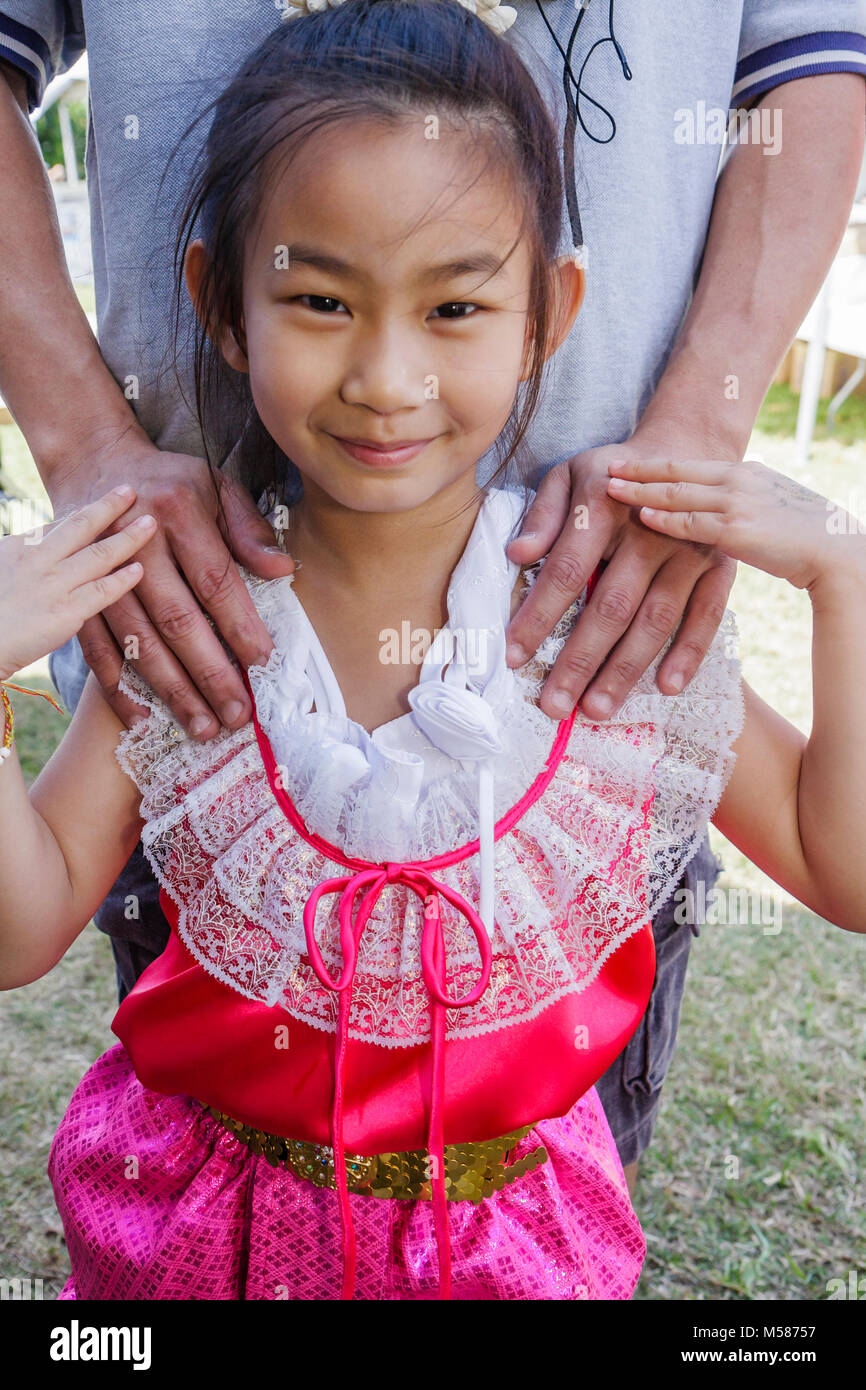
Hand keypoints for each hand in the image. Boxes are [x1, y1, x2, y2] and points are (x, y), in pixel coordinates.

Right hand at [0, 486, 153, 681]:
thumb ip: (18, 560)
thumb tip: (38, 552)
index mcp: (17, 547)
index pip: (57, 526)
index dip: (84, 514)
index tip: (105, 504)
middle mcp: (37, 559)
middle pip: (80, 525)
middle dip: (108, 506)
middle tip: (130, 490)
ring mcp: (54, 584)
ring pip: (99, 554)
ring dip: (127, 537)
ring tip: (150, 523)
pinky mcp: (66, 612)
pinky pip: (102, 591)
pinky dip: (123, 579)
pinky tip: (140, 569)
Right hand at [48, 439, 294, 738]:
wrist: (96, 464)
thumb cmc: (171, 483)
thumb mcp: (217, 486)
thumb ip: (250, 529)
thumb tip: (283, 570)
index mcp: (180, 515)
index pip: (217, 582)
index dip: (240, 627)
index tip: (264, 666)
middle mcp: (139, 546)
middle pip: (178, 620)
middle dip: (210, 673)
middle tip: (236, 714)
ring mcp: (104, 574)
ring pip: (139, 641)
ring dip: (171, 689)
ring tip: (201, 726)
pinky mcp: (81, 595)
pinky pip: (97, 649)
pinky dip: (118, 687)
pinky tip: (142, 718)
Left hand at [505, 439, 736, 719]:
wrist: (686, 452)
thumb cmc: (612, 473)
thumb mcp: (568, 474)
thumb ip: (542, 515)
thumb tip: (516, 554)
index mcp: (604, 506)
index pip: (565, 571)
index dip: (538, 616)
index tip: (514, 656)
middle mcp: (650, 531)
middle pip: (610, 605)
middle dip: (579, 660)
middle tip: (555, 706)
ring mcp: (690, 551)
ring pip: (655, 619)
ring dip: (626, 669)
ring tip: (598, 709)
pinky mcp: (721, 566)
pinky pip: (707, 616)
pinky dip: (689, 653)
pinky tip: (668, 689)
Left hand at [605, 455, 861, 590]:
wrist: (836, 551)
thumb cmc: (801, 538)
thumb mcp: (767, 510)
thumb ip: (736, 508)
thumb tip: (710, 517)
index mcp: (743, 473)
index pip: (687, 465)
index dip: (652, 464)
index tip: (623, 462)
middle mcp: (738, 481)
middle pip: (676, 472)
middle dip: (638, 470)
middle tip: (605, 468)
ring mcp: (738, 503)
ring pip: (678, 494)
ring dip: (640, 492)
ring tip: (610, 490)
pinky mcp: (739, 531)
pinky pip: (693, 523)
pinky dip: (665, 520)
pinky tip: (642, 519)